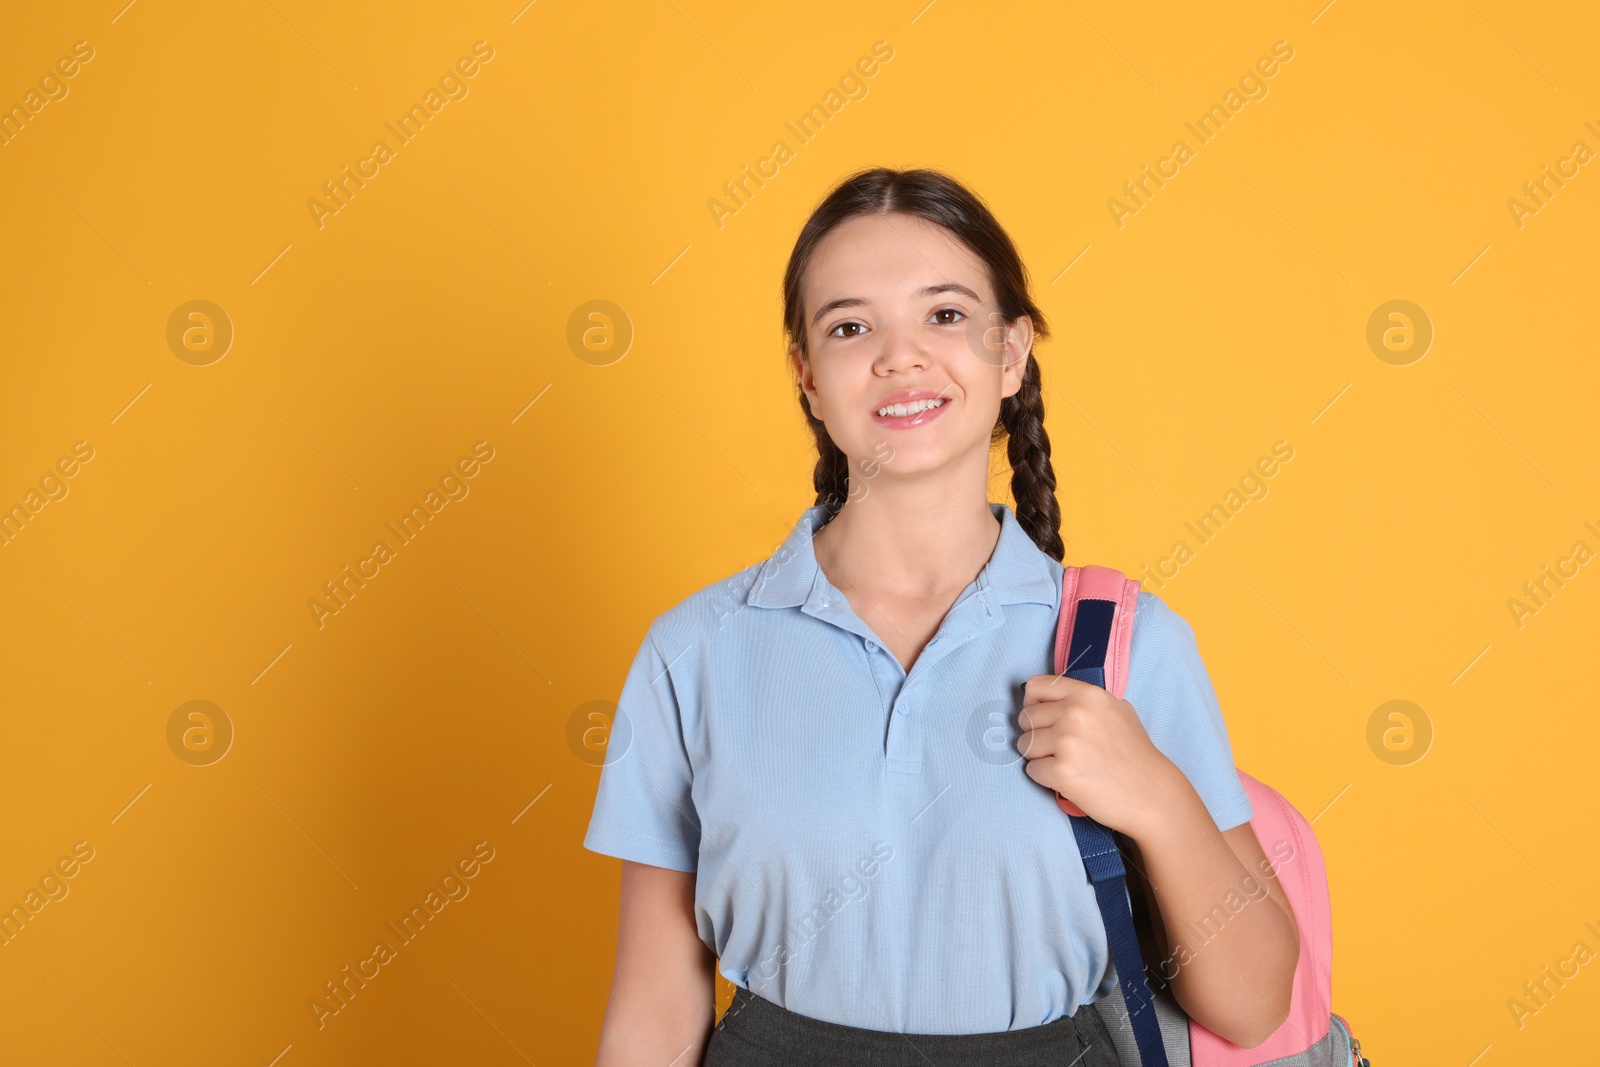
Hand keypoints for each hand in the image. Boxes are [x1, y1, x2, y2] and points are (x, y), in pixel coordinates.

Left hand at [1016, 674, 1180, 835]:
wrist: (1151, 794)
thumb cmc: (1135, 754)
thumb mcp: (1118, 710)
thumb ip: (1086, 701)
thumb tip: (1053, 700)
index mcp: (1087, 695)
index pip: (1036, 686)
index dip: (1033, 703)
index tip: (1042, 718)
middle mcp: (1075, 713)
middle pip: (1026, 717)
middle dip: (1037, 734)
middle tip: (1059, 749)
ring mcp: (1067, 742)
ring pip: (1025, 744)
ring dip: (1039, 757)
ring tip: (1065, 764)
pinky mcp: (1061, 771)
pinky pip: (1031, 770)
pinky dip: (1044, 777)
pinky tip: (1067, 779)